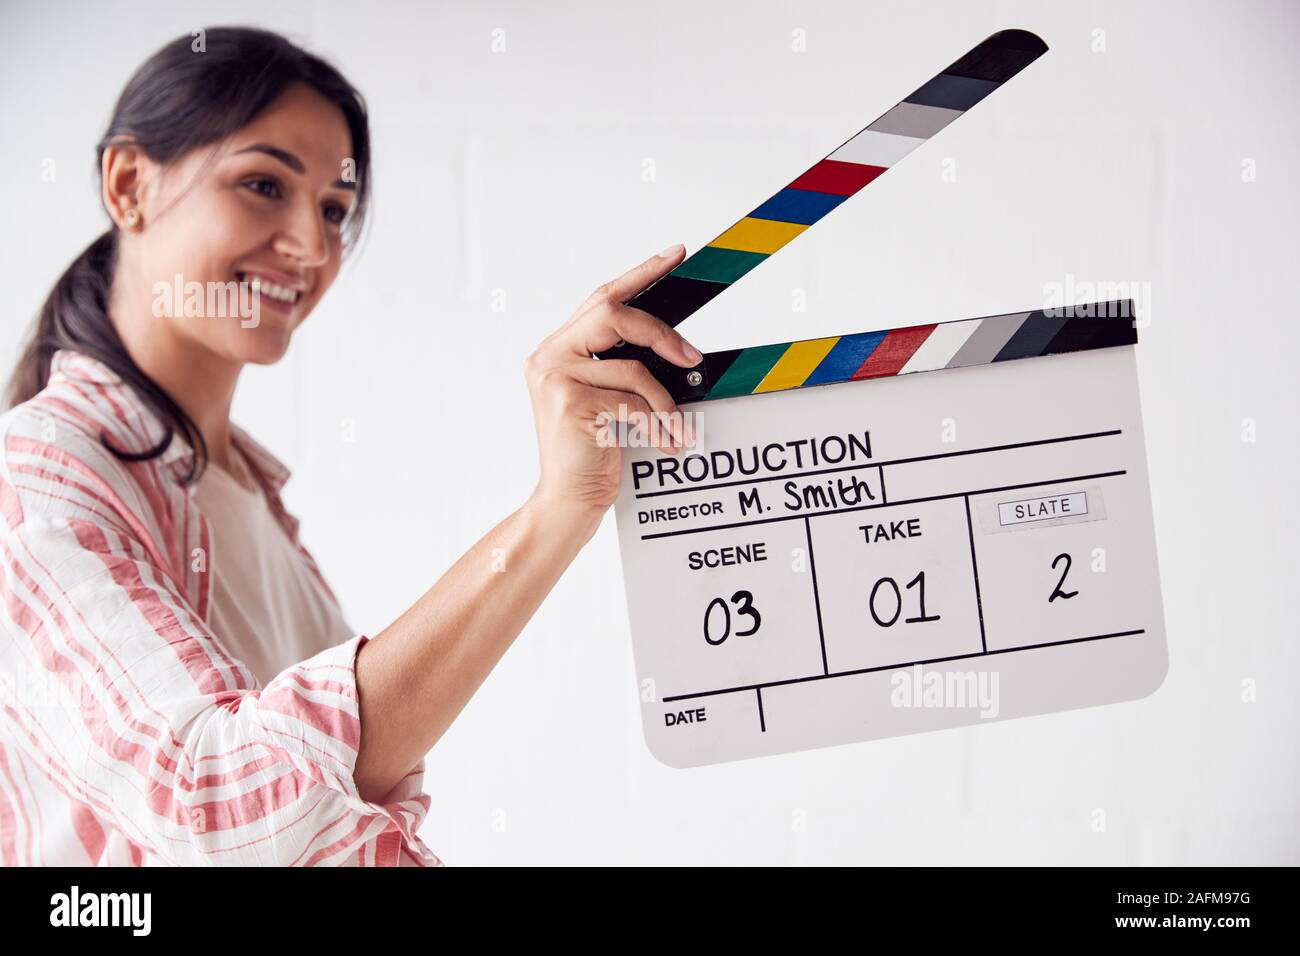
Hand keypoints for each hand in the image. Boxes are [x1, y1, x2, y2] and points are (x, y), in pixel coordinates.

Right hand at [524, 244, 703, 518]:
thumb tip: (677, 349)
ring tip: (675, 428)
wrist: (567, 501)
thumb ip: (625, 367)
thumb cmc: (591, 453)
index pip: (602, 298)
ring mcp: (555, 378)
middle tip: (691, 356)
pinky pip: (632, 400)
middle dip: (660, 333)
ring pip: (632, 367)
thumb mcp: (609, 401)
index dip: (640, 274)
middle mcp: (549, 356)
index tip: (673, 255)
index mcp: (558, 350)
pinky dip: (657, 424)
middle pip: (612, 314)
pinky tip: (663, 442)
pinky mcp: (570, 403)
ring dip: (664, 402)